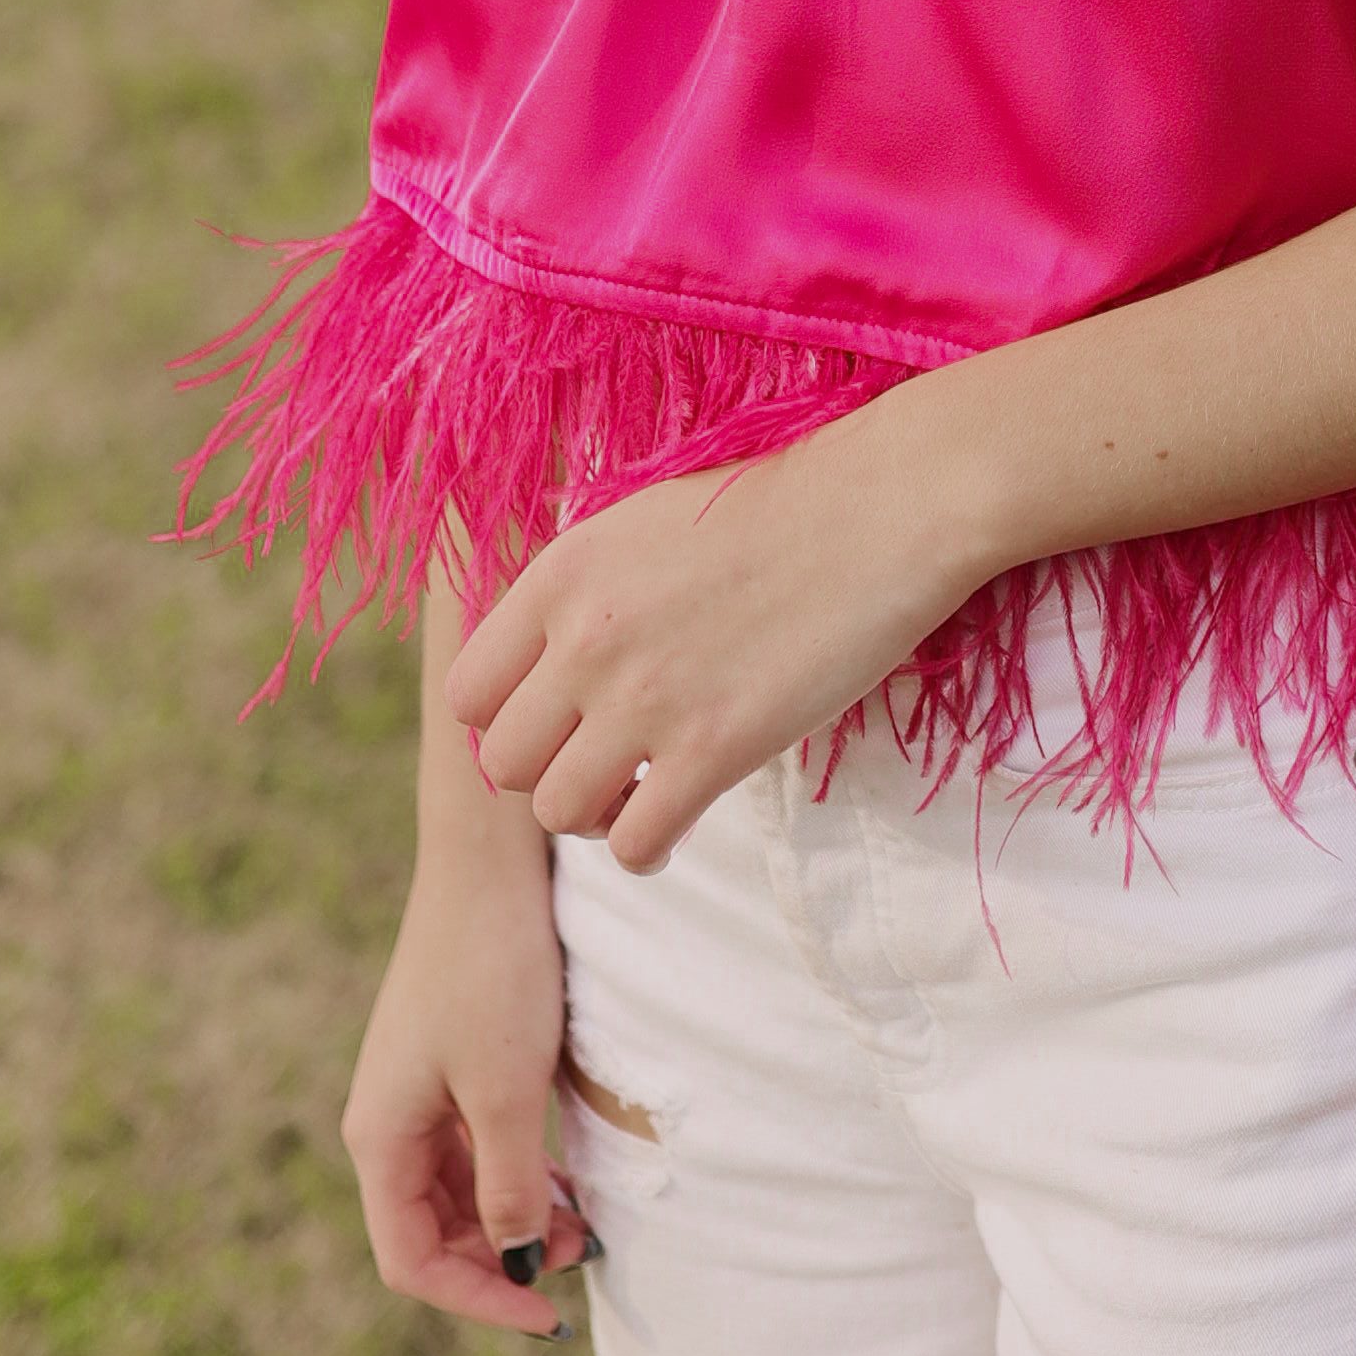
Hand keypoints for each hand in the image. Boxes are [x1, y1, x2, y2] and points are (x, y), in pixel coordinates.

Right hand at [343, 838, 592, 1336]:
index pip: (412, 1261)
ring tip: (579, 1222)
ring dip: (512, 1218)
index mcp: (379, 1139)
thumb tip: (515, 1257)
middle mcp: (387, 1123)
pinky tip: (562, 1177)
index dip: (477, 1299)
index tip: (548, 1316)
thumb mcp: (504, 1090)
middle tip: (577, 1254)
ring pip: (458, 1191)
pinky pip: (474, 1146)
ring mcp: (416, 1092)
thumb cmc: (491, 973)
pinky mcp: (449, 1063)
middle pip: (432, 1231)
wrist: (488, 863)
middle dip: (500, 1258)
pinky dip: (516, 1173)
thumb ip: (507, 1184)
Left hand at [445, 392, 974, 872]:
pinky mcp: (714, 748)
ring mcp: (647, 697)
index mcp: (563, 573)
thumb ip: (585, 590)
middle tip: (603, 764)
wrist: (886, 506)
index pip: (469, 691)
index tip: (558, 721)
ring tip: (636, 797)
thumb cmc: (781, 506)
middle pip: (504, 762)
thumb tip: (552, 662)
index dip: (507, 720)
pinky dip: (645, 849)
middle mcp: (587, 638)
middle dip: (548, 774)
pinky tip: (674, 824)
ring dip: (593, 818)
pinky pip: (633, 842)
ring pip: (557, 811)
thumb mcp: (647, 521)